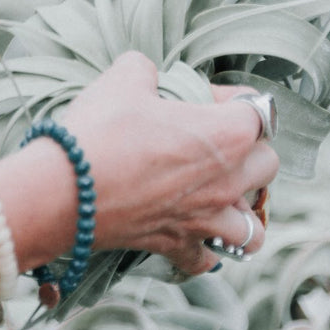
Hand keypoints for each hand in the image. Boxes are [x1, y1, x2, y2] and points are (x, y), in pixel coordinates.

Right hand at [55, 52, 277, 273]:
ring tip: (219, 199)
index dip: (231, 98)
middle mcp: (227, 181)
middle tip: (212, 143)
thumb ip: (146, 69)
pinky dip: (205, 251)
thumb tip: (146, 75)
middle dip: (249, 150)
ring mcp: (205, 219)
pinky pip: (208, 260)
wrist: (61, 191)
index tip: (204, 97)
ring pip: (253, 228)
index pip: (258, 110)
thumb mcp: (123, 78)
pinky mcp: (176, 245)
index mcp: (227, 134)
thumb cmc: (98, 132)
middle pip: (268, 166)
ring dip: (242, 212)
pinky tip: (190, 234)